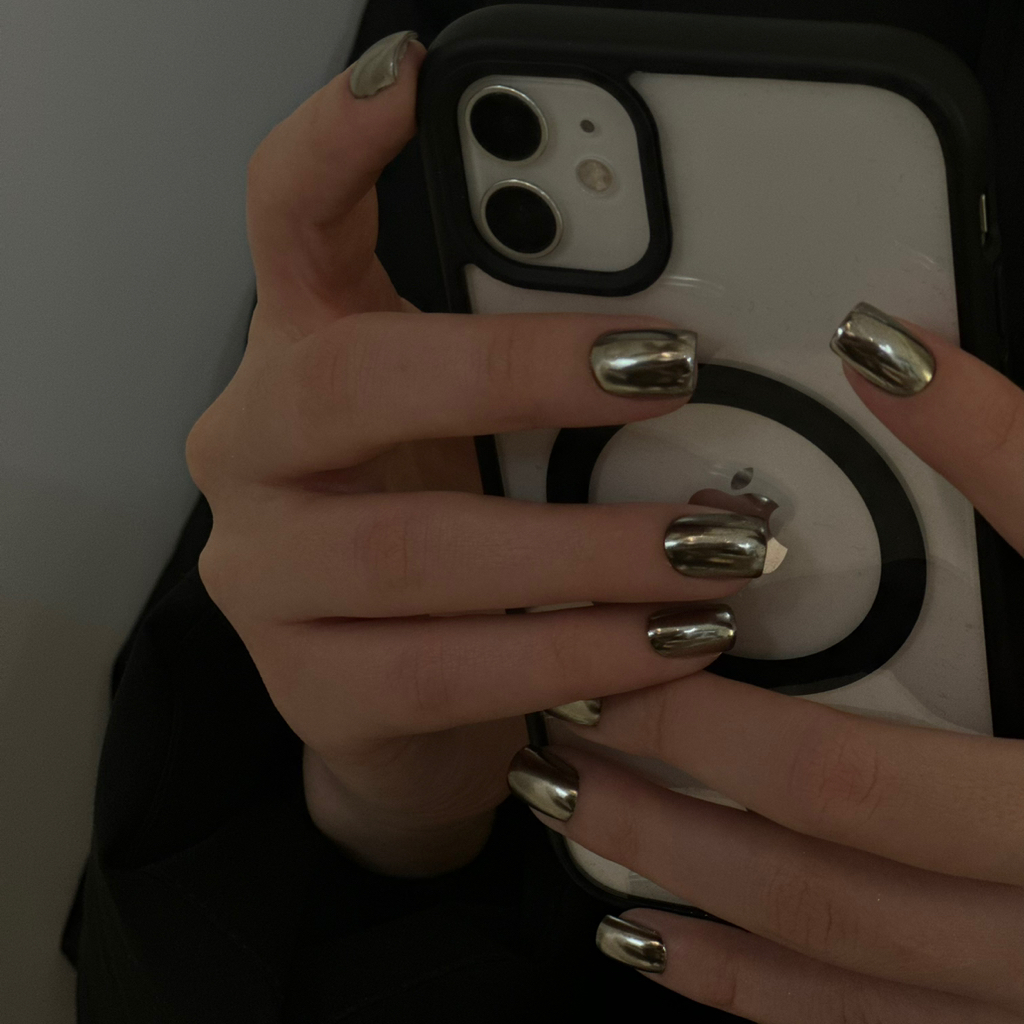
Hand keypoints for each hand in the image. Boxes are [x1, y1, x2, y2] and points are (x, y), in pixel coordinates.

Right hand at [185, 33, 760, 876]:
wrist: (393, 707)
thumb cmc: (443, 533)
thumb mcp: (473, 433)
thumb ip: (528, 373)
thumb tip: (684, 326)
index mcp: (298, 358)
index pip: (283, 225)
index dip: (330, 150)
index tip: (409, 78)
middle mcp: (256, 452)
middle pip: (352, 382)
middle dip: (515, 372)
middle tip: (666, 370)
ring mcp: (265, 575)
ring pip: (411, 550)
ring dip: (583, 548)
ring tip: (713, 549)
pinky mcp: (308, 685)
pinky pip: (442, 672)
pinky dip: (567, 655)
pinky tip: (664, 647)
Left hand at [510, 315, 1023, 1020]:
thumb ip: (1022, 457)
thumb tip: (894, 349)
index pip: (841, 781)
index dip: (709, 721)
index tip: (620, 655)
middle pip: (808, 881)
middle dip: (667, 810)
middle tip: (561, 745)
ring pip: (824, 969)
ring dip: (686, 897)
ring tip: (581, 835)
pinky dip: (757, 995)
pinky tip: (666, 953)